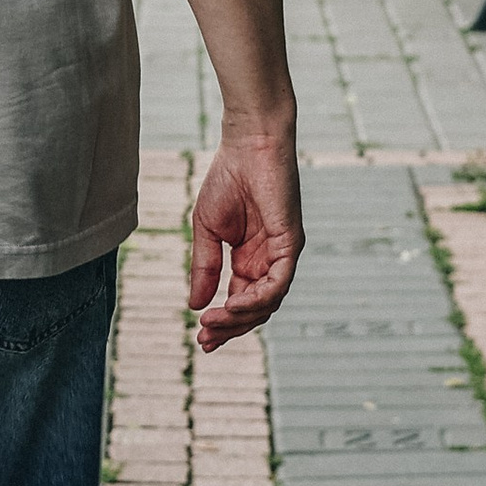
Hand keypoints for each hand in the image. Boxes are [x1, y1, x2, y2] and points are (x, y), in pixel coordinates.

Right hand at [188, 123, 301, 351]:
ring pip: (268, 301)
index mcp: (250, 259)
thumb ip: (205, 268)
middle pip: (255, 309)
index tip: (201, 340)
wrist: (247, 144)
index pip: (240, 301)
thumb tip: (194, 305)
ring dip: (240, 317)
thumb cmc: (228, 179)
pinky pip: (278, 281)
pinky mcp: (291, 243)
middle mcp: (269, 261)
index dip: (222, 323)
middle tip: (205, 340)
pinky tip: (232, 304)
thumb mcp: (207, 231)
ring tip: (212, 323)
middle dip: (230, 328)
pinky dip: (257, 298)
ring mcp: (283, 254)